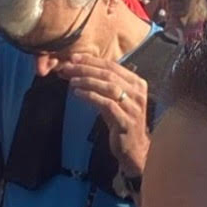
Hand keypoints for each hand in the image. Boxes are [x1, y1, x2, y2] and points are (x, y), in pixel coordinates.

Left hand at [57, 54, 149, 176]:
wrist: (134, 148)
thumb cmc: (121, 121)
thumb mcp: (115, 99)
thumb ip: (103, 84)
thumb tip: (79, 69)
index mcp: (137, 83)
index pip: (112, 66)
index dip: (91, 60)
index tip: (74, 58)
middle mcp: (137, 93)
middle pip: (109, 74)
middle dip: (86, 69)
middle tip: (68, 67)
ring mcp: (133, 107)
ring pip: (109, 87)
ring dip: (87, 81)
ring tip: (71, 80)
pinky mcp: (126, 121)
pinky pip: (107, 104)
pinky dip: (91, 97)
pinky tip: (78, 94)